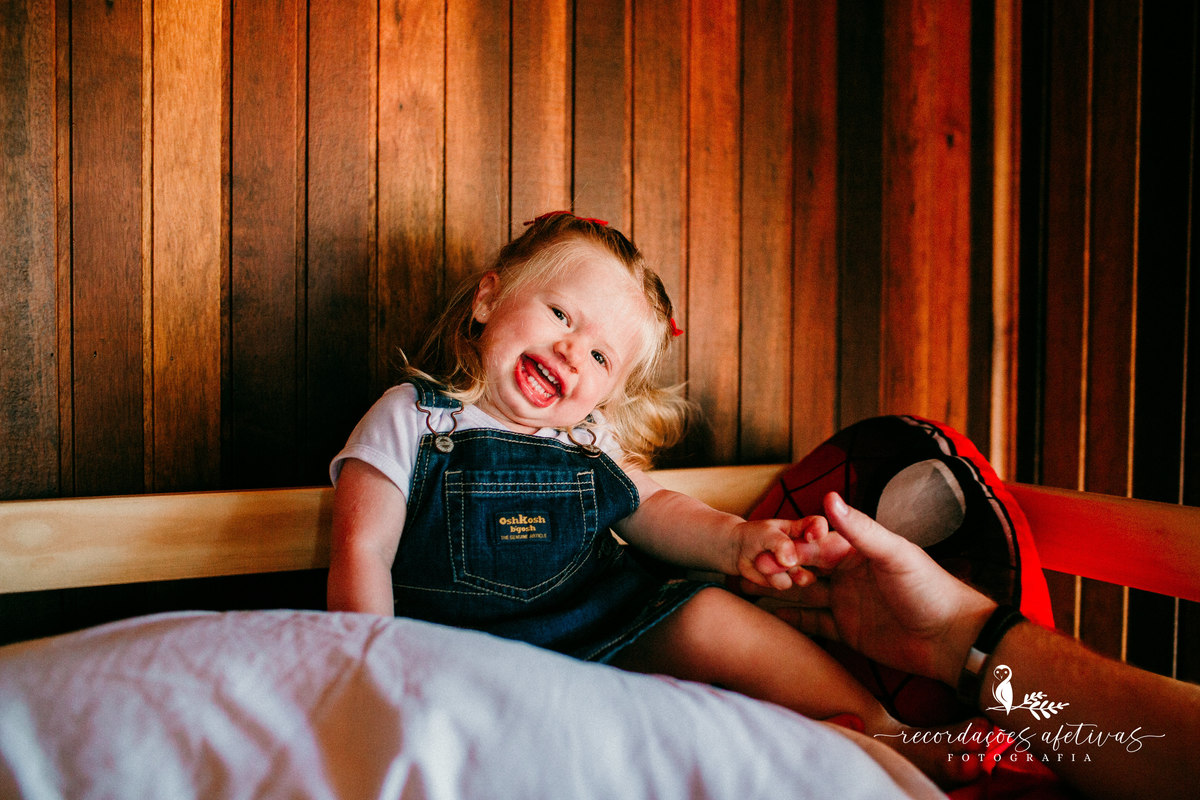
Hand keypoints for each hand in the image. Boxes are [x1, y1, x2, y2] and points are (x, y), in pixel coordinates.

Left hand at [733, 515, 830, 591]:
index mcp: (803, 528)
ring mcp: (799, 566)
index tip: (811, 537)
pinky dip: (770, 578)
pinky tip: (762, 570)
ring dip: (781, 571)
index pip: (818, 525)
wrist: (738, 550)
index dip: (820, 530)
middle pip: (822, 557)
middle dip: (809, 561)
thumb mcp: (766, 534)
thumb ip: (780, 544)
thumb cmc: (754, 535)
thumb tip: (790, 562)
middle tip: (791, 561)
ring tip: (764, 562)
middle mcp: (806, 549)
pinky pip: (785, 583)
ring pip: (803, 576)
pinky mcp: (788, 580)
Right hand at [772, 492, 995, 684]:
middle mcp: (848, 574)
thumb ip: (860, 529)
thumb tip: (828, 496)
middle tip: (750, 569)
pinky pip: (812, 622)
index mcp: (858, 551)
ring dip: (779, 590)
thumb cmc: (929, 589)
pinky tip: (767, 616)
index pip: (816, 545)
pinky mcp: (847, 630)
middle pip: (805, 567)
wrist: (952, 640)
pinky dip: (790, 619)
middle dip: (778, 567)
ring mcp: (845, 602)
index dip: (790, 547)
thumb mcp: (894, 554)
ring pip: (803, 593)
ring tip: (748, 589)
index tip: (765, 549)